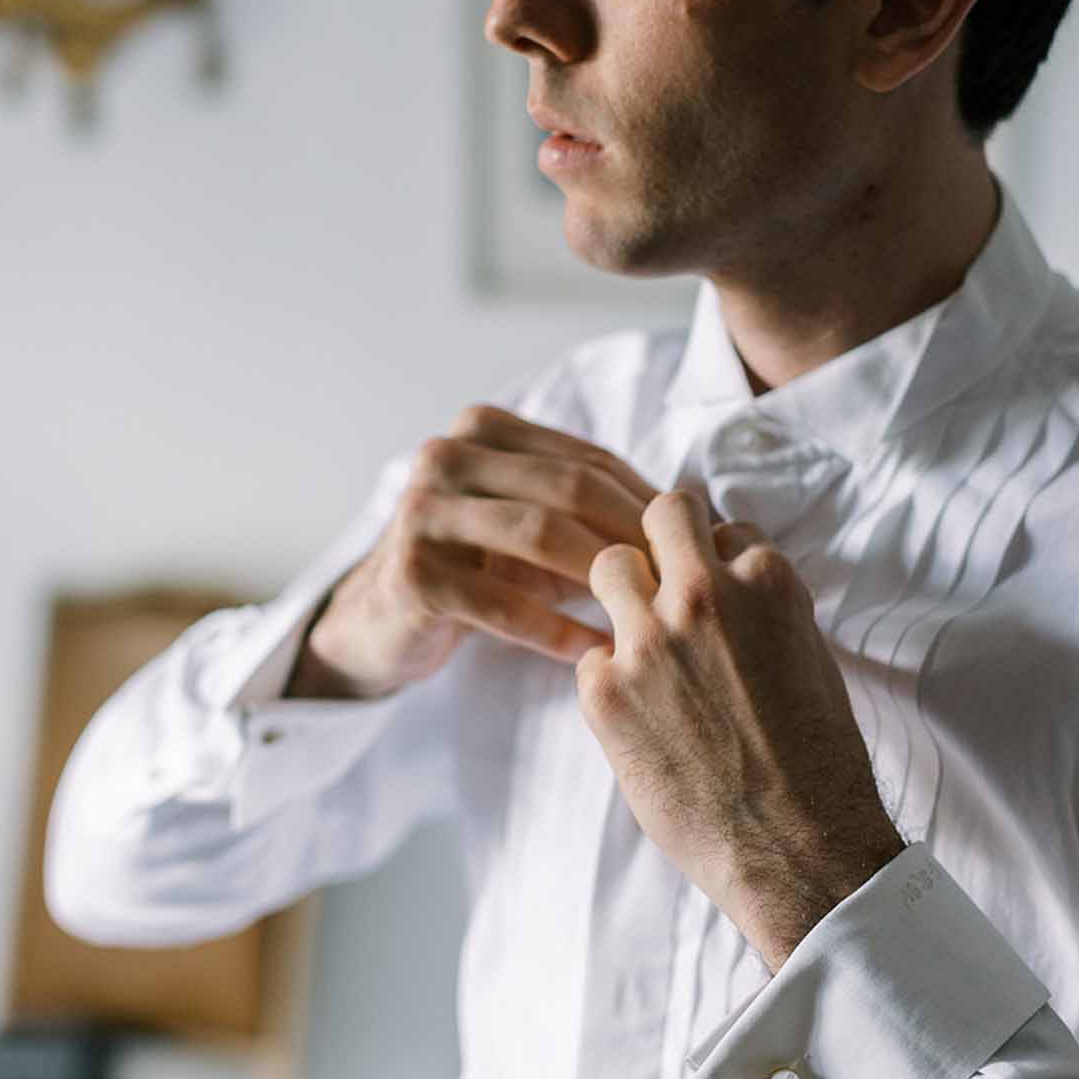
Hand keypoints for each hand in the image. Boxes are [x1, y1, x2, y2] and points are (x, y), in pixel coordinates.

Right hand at [291, 405, 659, 700]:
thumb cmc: (480, 569)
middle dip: (633, 533)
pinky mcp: (411, 573)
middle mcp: (446, 455)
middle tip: (682, 579)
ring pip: (538, 534)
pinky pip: (501, 602)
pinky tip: (590, 650)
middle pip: (568, 487)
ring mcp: (421, 510)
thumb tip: (698, 512)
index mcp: (483, 428)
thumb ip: (593, 506)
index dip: (646, 501)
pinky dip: (553, 627)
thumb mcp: (532, 524)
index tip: (695, 544)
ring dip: (601, 575)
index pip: (588, 459)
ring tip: (647, 612)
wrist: (381, 621)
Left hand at [576, 489, 904, 967]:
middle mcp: (703, 596)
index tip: (718, 586)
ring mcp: (647, 641)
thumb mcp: (810, 657)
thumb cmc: (818, 761)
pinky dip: (611, 679)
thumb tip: (731, 576)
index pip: (726, 526)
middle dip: (663, 536)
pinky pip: (591, 656)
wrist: (798, 848)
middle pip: (662, 514)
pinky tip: (643, 717)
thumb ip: (765, 606)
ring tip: (643, 638)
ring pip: (608, 566)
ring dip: (623, 592)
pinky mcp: (605, 691)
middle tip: (664, 574)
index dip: (720, 556)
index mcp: (766, 582)